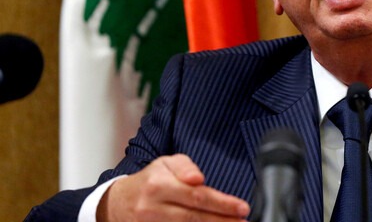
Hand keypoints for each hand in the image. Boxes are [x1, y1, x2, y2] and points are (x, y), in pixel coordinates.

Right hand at [96, 154, 250, 221]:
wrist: (119, 202)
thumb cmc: (150, 180)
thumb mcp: (165, 163)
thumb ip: (185, 167)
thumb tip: (198, 178)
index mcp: (158, 185)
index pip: (196, 196)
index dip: (221, 203)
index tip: (242, 208)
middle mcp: (153, 208)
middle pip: (193, 217)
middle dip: (222, 220)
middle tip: (243, 221)